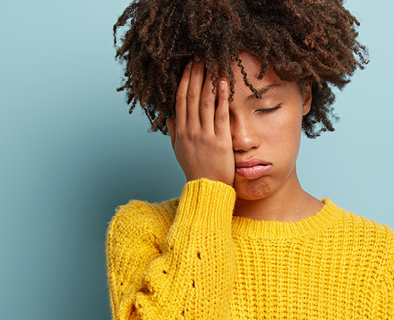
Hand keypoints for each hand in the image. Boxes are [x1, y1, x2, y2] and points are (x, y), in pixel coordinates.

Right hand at [166, 58, 233, 185]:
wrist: (206, 190)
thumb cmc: (195, 170)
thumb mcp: (179, 151)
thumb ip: (174, 132)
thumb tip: (169, 117)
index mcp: (181, 130)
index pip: (180, 99)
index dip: (184, 80)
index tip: (188, 65)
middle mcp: (190, 130)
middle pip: (191, 96)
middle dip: (195, 74)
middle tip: (200, 56)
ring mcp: (205, 135)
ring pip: (204, 102)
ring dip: (208, 80)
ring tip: (212, 63)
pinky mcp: (220, 141)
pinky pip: (220, 115)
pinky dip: (221, 97)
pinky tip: (224, 83)